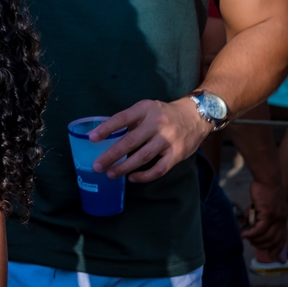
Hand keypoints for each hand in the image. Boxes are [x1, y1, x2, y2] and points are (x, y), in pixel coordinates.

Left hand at [92, 98, 211, 181]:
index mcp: (145, 109)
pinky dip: (144, 176)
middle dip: (111, 155)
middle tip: (97, 166)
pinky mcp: (177, 154)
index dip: (106, 129)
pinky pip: (159, 169)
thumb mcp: (147, 109)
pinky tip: (132, 178)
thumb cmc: (164, 114)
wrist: (196, 116)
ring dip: (124, 167)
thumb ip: (130, 120)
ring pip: (142, 157)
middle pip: (130, 141)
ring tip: (110, 174)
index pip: (121, 118)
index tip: (91, 138)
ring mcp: (168, 139)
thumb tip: (106, 136)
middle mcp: (157, 123)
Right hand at [242, 177, 287, 252]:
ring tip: (246, 237)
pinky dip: (252, 234)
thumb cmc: (263, 189)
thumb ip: (256, 216)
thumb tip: (245, 224)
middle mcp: (282, 219)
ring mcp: (276, 217)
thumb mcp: (263, 205)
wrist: (267, 178)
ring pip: (267, 236)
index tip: (275, 258)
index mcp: (282, 218)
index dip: (279, 249)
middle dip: (264, 246)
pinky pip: (260, 229)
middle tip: (252, 243)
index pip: (283, 238)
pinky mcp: (268, 213)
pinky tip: (244, 234)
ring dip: (255, 240)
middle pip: (275, 240)